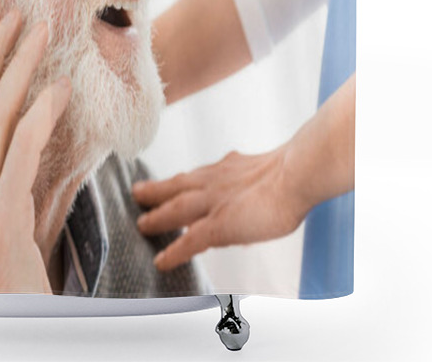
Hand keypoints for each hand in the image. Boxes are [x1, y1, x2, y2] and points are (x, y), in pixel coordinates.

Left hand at [132, 146, 307, 271]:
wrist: (294, 175)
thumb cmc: (291, 172)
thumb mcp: (264, 169)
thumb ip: (250, 177)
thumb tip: (252, 185)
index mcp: (227, 168)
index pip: (197, 175)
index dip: (182, 180)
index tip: (170, 182)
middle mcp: (214, 181)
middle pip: (177, 185)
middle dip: (156, 190)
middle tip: (138, 192)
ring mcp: (212, 202)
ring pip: (175, 209)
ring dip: (156, 217)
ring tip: (141, 225)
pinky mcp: (217, 225)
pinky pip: (188, 241)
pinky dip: (173, 252)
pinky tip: (162, 261)